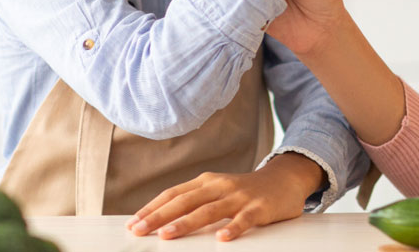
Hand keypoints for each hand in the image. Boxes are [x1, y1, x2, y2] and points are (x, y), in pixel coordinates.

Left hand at [125, 152, 325, 240]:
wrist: (284, 180)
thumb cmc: (244, 191)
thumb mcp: (217, 191)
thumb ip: (195, 203)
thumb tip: (161, 221)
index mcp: (207, 182)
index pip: (174, 194)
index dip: (153, 208)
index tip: (133, 223)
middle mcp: (220, 186)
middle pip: (186, 201)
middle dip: (160, 216)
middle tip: (140, 231)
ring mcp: (240, 196)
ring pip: (210, 210)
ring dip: (187, 222)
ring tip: (168, 235)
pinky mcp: (259, 208)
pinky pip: (244, 219)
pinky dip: (233, 228)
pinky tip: (222, 238)